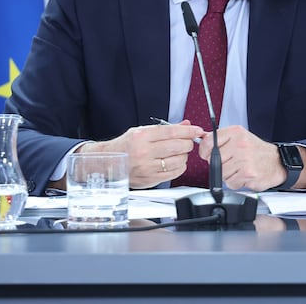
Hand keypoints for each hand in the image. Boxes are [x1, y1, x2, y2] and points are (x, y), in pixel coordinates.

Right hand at [79, 120, 203, 188]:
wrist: (108, 164)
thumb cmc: (125, 146)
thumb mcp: (141, 131)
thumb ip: (165, 128)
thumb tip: (186, 125)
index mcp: (141, 136)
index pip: (172, 132)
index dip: (188, 131)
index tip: (198, 130)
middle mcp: (144, 152)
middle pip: (178, 146)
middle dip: (188, 143)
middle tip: (187, 142)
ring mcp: (147, 167)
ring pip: (178, 160)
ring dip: (184, 155)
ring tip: (178, 152)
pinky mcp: (150, 180)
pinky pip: (174, 173)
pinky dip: (180, 167)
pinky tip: (175, 162)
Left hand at [198, 126, 305, 190]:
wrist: (278, 162)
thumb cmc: (257, 152)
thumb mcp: (240, 138)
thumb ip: (221, 139)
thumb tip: (201, 139)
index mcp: (236, 133)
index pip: (208, 142)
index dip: (204, 152)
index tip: (208, 155)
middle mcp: (240, 144)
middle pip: (213, 160)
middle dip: (219, 165)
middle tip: (231, 163)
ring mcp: (244, 159)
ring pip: (221, 173)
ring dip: (229, 175)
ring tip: (240, 169)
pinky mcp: (248, 173)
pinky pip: (231, 183)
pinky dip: (236, 182)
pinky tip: (245, 176)